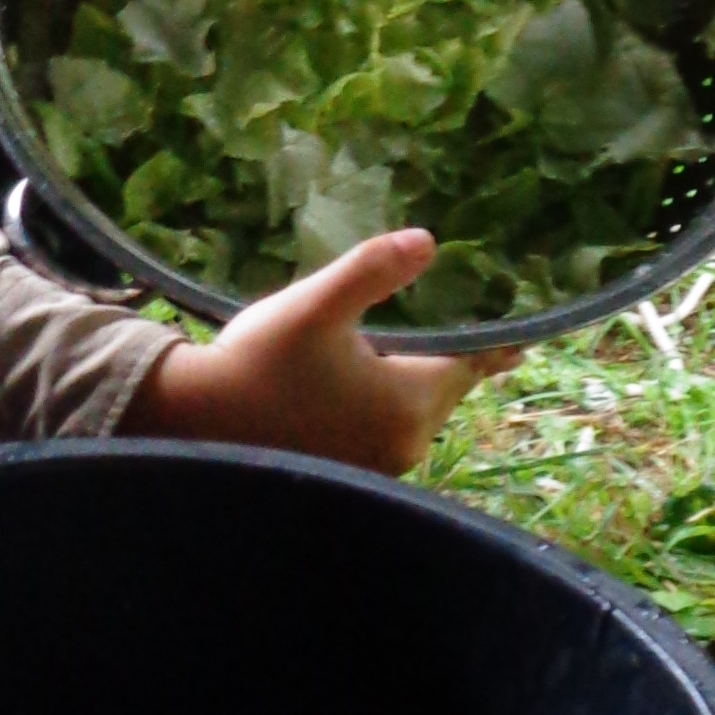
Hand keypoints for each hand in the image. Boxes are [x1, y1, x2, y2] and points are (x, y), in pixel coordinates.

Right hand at [131, 228, 513, 475]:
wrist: (195, 419)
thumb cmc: (258, 360)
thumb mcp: (316, 304)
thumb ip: (372, 271)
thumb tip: (429, 242)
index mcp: (408, 402)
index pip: (470, 364)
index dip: (491, 342)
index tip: (519, 330)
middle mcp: (404, 444)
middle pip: (443, 391)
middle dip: (446, 358)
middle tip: (456, 326)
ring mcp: (376, 465)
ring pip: (414, 413)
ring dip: (412, 383)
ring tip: (407, 350)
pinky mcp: (349, 472)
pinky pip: (386, 432)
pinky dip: (385, 407)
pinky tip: (367, 386)